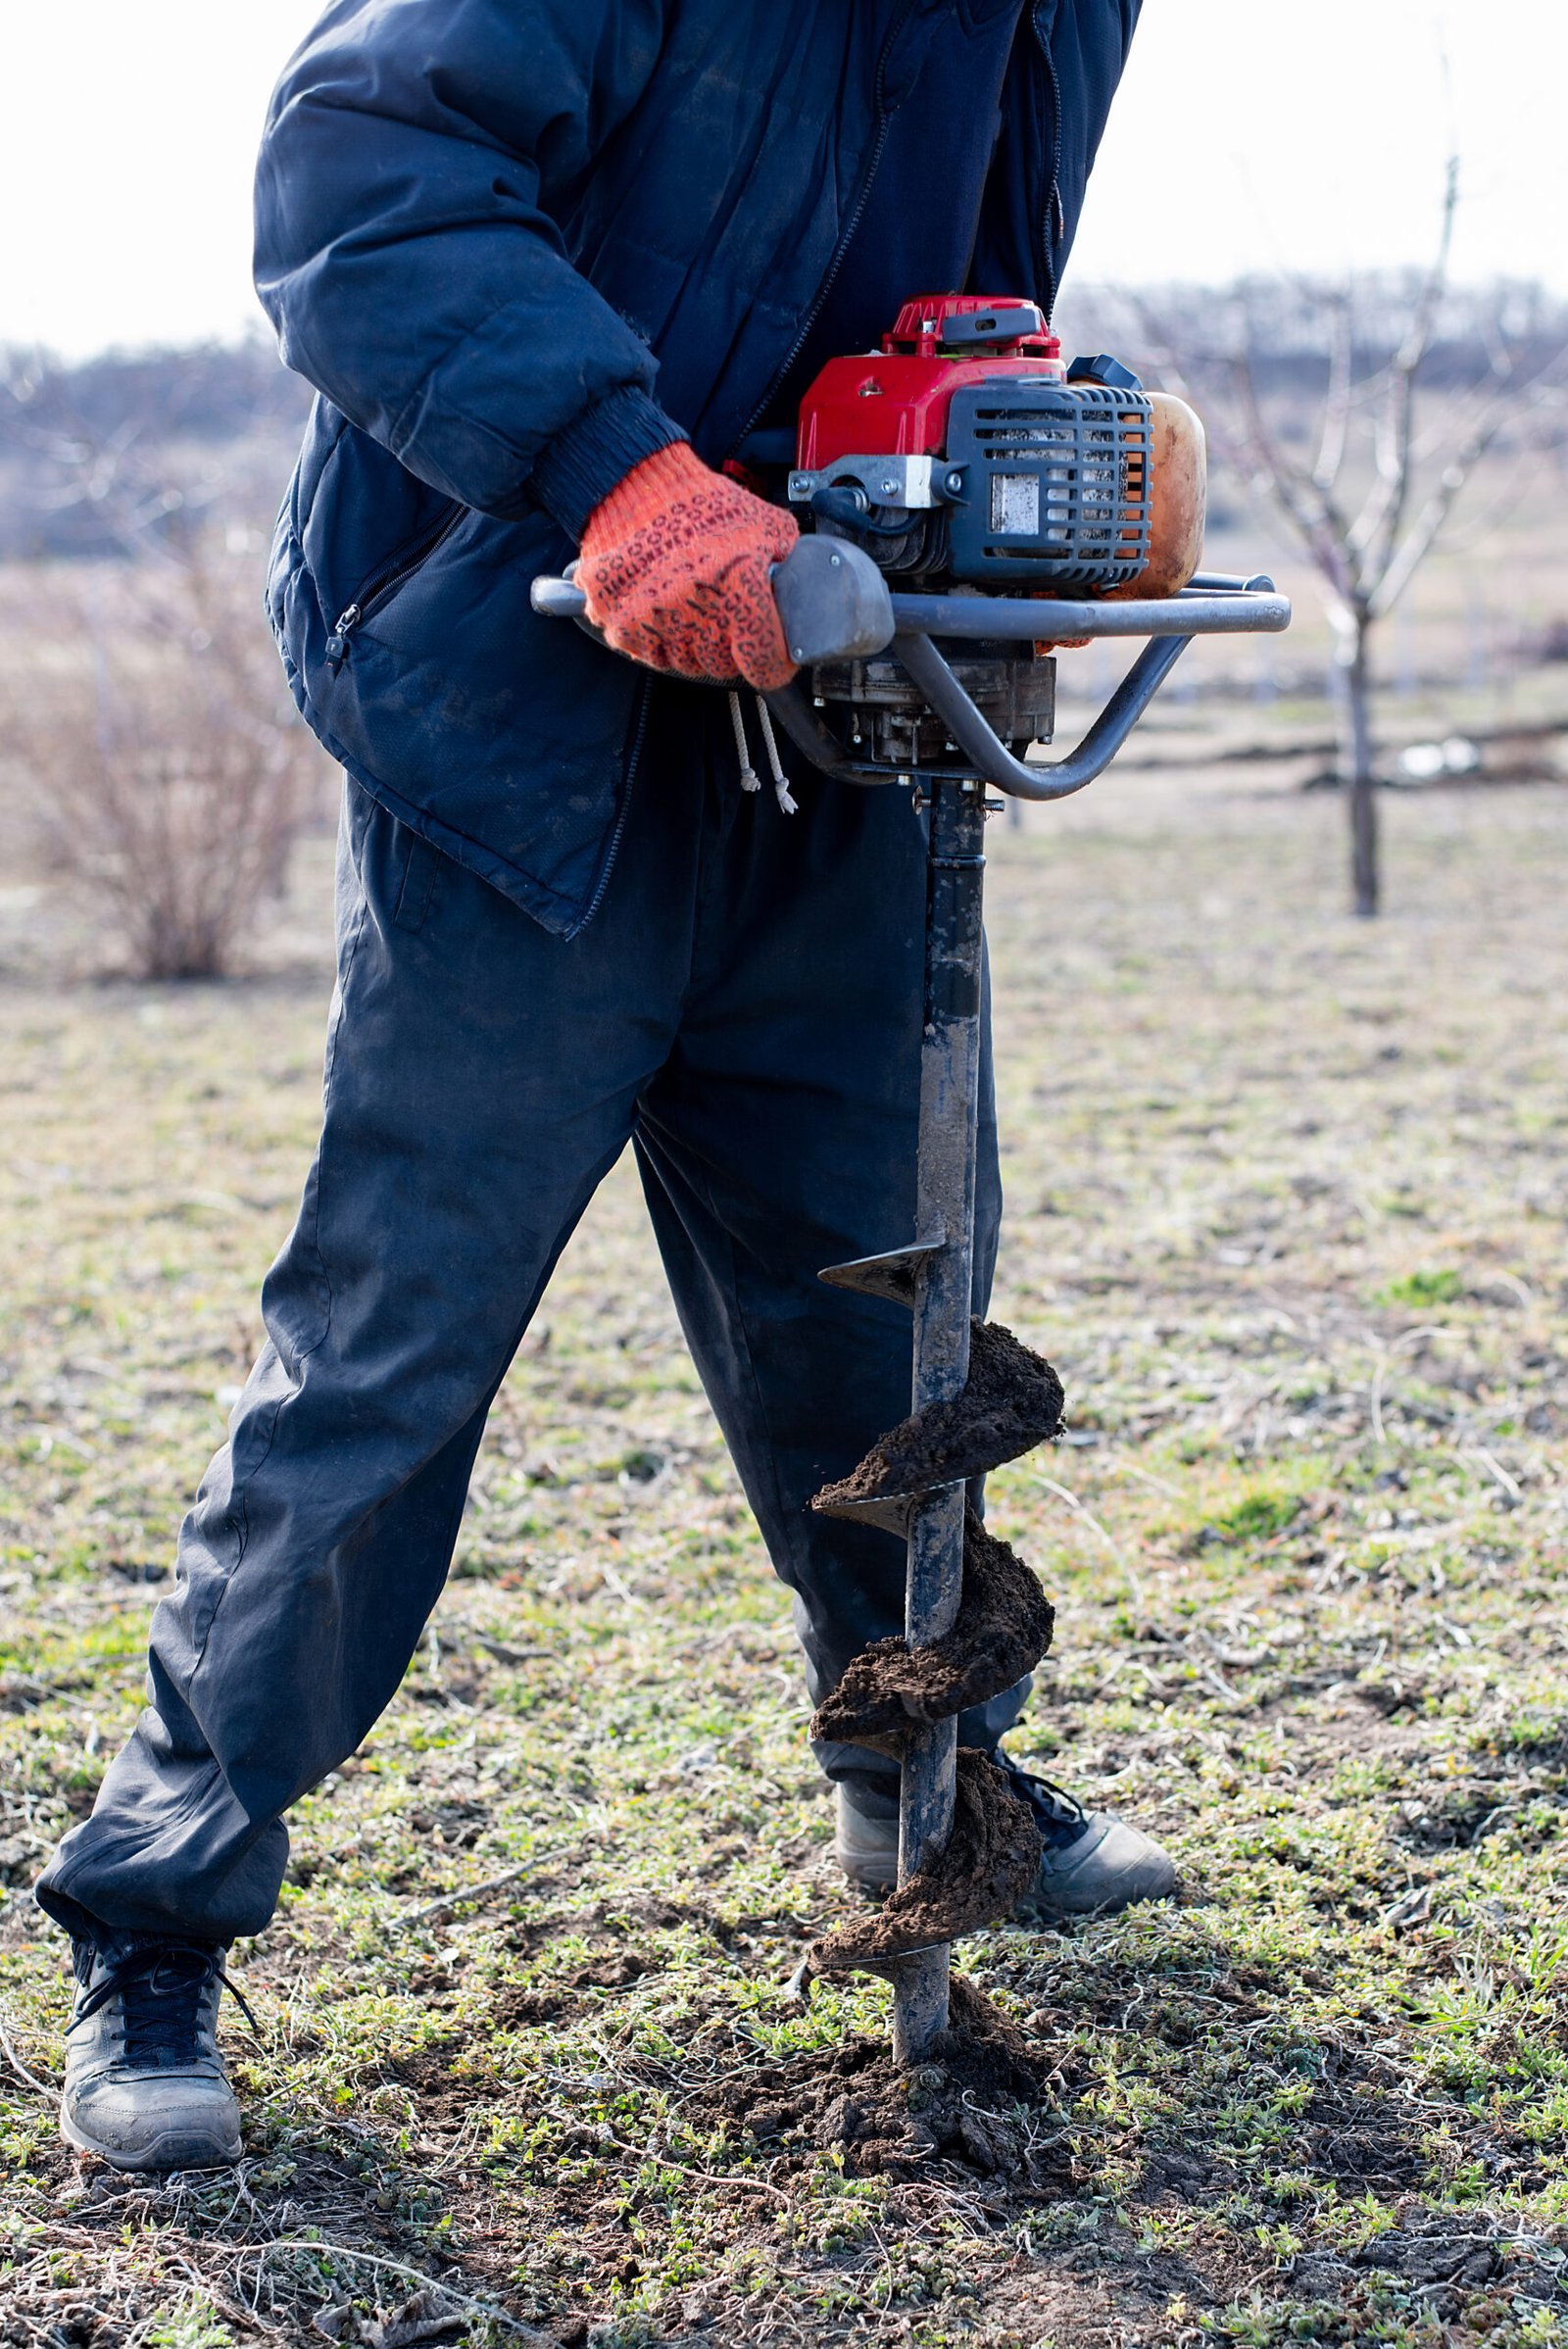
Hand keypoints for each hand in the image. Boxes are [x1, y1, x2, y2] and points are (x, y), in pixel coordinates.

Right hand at [576, 441, 798, 690]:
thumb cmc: (698, 503)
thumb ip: (788, 563)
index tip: (775, 660)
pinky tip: (668, 607)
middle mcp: (694, 609)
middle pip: (724, 665)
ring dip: (696, 644)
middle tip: (727, 613)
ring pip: (688, 664)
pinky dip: (662, 638)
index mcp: (736, 585)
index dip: (774, 664)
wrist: (635, 485)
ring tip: (694, 604)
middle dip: (732, 646)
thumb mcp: (763, 524)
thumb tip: (802, 593)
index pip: (764, 661)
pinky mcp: (623, 625)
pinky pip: (652, 655)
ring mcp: (656, 621)